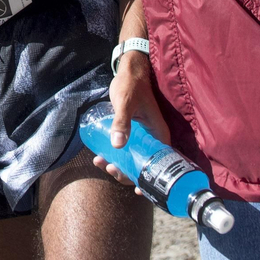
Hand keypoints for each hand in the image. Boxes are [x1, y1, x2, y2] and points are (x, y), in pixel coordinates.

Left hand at [92, 49, 170, 193]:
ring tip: (100, 161)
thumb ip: (122, 122)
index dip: (149, 180)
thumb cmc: (131, 85)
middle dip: (126, 172)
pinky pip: (126, 149)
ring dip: (118, 165)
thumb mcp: (126, 104)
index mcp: (160, 136)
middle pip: (143, 165)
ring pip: (133, 158)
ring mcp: (143, 137)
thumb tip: (117, 146)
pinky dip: (115, 155)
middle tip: (109, 167)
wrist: (129, 71)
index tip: (136, 188)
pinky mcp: (133, 132)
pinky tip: (100, 156)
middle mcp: (154, 140)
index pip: (158, 166)